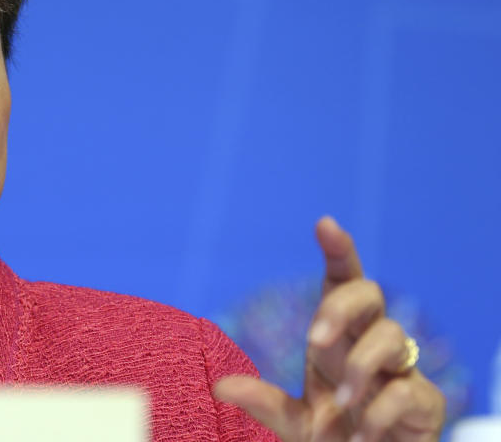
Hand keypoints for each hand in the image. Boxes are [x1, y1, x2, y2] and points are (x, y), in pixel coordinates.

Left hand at [213, 217, 445, 441]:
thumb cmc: (334, 439)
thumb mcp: (292, 424)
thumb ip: (263, 403)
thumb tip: (219, 386)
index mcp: (338, 339)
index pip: (342, 282)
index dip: (339, 252)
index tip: (324, 224)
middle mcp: (370, 345)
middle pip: (369, 294)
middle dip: (341, 308)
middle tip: (314, 340)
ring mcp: (401, 371)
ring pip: (393, 336)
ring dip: (362, 367)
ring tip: (343, 402)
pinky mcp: (425, 403)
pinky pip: (407, 390)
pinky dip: (381, 412)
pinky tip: (364, 434)